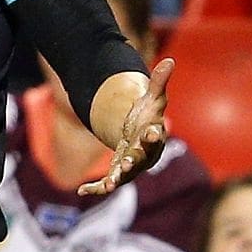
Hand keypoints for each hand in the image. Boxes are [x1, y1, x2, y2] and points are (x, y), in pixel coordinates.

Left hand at [77, 58, 172, 195]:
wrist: (143, 138)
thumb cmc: (149, 117)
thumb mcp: (153, 99)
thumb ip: (159, 82)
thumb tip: (170, 60)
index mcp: (152, 136)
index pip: (155, 136)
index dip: (154, 135)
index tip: (154, 132)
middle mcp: (143, 154)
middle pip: (140, 158)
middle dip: (134, 161)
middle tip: (128, 162)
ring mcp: (130, 166)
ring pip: (124, 175)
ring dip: (116, 179)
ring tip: (108, 185)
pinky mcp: (117, 173)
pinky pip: (106, 183)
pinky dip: (95, 188)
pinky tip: (81, 191)